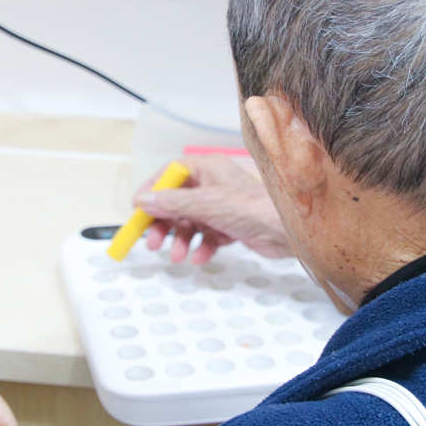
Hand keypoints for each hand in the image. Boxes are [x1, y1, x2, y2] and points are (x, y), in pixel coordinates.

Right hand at [136, 155, 290, 263]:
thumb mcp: (205, 204)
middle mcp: (213, 184)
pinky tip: (200, 256)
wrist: (288, 229)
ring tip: (177, 255)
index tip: (138, 211)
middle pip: (176, 202)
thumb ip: (172, 203)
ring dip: (181, 240)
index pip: (169, 175)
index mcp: (206, 168)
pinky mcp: (232, 225)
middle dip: (164, 224)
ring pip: (191, 222)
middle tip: (153, 242)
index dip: (152, 192)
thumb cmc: (254, 207)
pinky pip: (208, 236)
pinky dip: (201, 247)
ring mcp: (223, 205)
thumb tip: (144, 200)